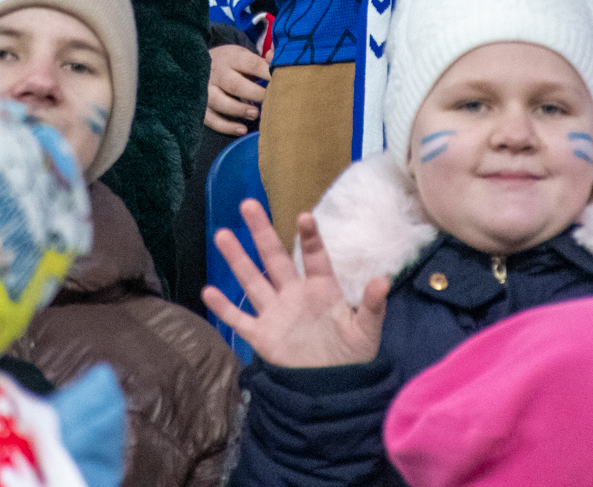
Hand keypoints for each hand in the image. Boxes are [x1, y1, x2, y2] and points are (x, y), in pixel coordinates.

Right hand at [203, 199, 388, 367]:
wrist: (333, 387)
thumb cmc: (352, 355)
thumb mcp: (366, 332)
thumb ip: (372, 307)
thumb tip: (384, 280)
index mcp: (322, 289)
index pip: (315, 258)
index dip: (310, 238)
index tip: (305, 217)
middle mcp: (294, 294)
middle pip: (274, 258)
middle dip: (262, 232)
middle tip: (248, 204)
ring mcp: (276, 313)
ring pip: (252, 280)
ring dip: (237, 259)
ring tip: (222, 234)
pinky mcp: (262, 336)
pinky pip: (240, 319)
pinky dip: (224, 307)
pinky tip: (208, 291)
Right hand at [206, 43, 270, 134]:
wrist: (200, 64)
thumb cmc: (232, 64)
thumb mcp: (244, 56)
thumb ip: (263, 60)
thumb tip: (275, 60)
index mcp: (231, 58)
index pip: (251, 64)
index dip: (267, 73)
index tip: (281, 82)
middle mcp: (217, 73)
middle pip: (234, 84)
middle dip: (253, 94)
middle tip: (270, 100)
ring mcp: (206, 90)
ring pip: (218, 101)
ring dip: (238, 109)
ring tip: (255, 114)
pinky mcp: (202, 107)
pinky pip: (210, 119)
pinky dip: (226, 126)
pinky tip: (242, 130)